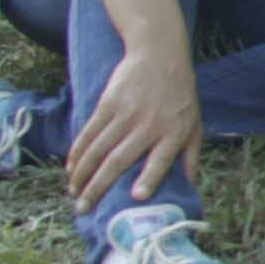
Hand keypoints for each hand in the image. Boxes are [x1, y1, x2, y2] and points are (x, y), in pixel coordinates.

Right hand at [62, 39, 204, 212]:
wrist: (160, 55)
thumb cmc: (180, 96)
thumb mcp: (194, 124)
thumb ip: (191, 156)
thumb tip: (189, 186)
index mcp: (174, 133)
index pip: (161, 160)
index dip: (149, 179)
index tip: (136, 197)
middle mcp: (149, 125)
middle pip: (119, 161)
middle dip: (98, 188)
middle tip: (83, 208)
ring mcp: (126, 114)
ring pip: (98, 150)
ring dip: (82, 174)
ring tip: (73, 193)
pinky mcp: (108, 104)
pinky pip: (88, 133)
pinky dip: (77, 152)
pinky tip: (70, 168)